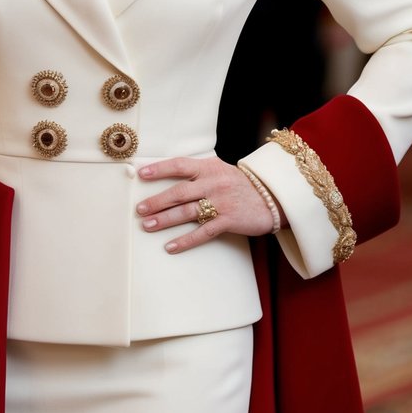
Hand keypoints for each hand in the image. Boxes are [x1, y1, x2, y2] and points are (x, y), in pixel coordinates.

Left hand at [135, 156, 284, 254]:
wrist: (272, 198)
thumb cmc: (240, 184)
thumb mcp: (220, 170)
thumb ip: (198, 172)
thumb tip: (169, 176)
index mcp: (209, 167)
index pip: (180, 165)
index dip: (160, 169)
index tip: (141, 174)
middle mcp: (213, 183)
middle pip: (180, 192)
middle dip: (157, 201)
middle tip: (139, 209)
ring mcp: (221, 202)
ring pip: (187, 212)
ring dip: (165, 220)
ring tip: (147, 226)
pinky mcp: (228, 220)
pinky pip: (203, 232)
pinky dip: (185, 240)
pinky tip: (170, 247)